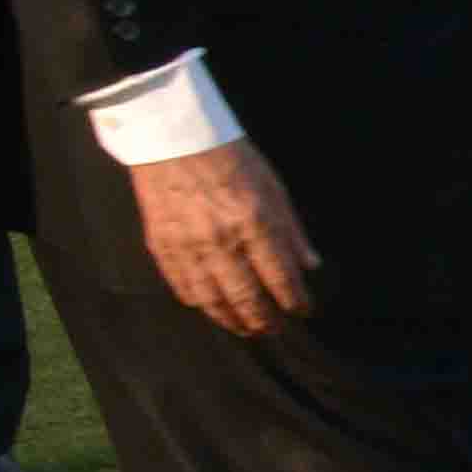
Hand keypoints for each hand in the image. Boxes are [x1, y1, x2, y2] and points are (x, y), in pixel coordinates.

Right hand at [133, 139, 313, 336]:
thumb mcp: (274, 189)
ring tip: (247, 329)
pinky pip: (181, 286)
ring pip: (212, 300)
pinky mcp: (161, 247)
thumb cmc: (232, 160)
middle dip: (264, 320)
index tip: (304, 311)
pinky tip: (211, 308)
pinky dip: (199, 303)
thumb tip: (310, 266)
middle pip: (246, 297)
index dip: (295, 301)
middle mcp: (221, 241)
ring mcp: (187, 247)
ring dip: (231, 320)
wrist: (175, 141)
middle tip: (275, 330)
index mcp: (254, 224)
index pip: (280, 278)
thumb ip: (291, 231)